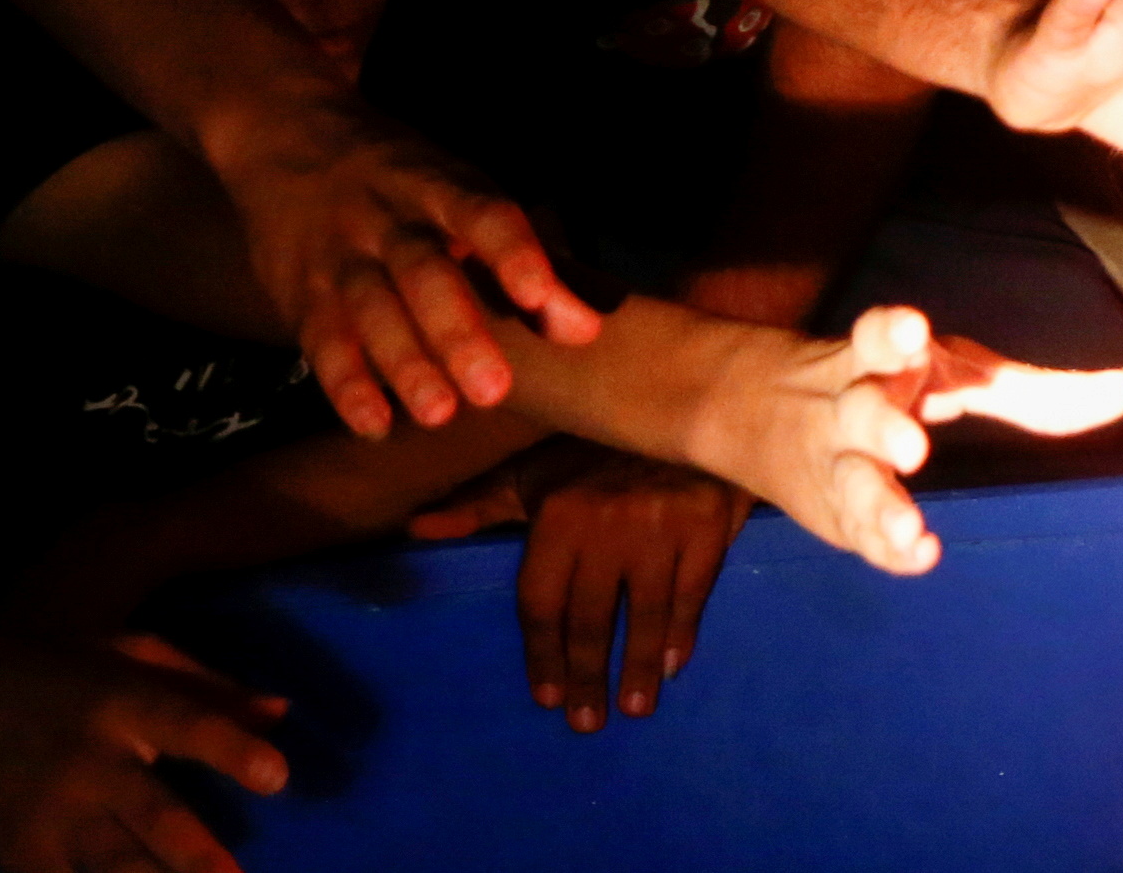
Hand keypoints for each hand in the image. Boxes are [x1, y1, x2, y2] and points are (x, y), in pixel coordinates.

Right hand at [0, 618, 288, 872]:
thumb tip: (283, 713)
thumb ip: (208, 688)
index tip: (278, 775)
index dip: (231, 749)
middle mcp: (85, 762)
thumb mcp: (130, 653)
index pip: (185, 724)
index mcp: (118, 701)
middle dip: (196, 855)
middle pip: (150, 815)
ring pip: (109, 867)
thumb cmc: (56, 668)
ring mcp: (45, 814)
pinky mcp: (13, 852)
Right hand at [216, 95, 599, 438]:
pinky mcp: (300, 289)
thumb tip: (587, 332)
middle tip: (495, 391)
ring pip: (371, 309)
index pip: (482, 213)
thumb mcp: (461, 194)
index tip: (539, 296)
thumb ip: (524, 260)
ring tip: (441, 414)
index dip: (512, 252)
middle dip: (457, 332)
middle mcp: (388, 217)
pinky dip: (346, 383)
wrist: (286, 132)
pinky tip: (375, 425)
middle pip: (423, 273)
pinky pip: (321, 338)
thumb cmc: (406, 180)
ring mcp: (339, 253)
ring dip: (405, 364)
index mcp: (440, 185)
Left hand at [408, 439, 746, 733]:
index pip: (542, 602)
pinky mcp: (708, 524)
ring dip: (638, 668)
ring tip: (634, 708)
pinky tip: (674, 665)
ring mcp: (660, 526)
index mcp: (558, 515)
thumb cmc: (599, 448)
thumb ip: (479, 506)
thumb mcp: (534, 471)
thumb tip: (414, 529)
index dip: (541, 654)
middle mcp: (606, 525)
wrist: (686, 400)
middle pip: (590, 619)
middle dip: (586, 676)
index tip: (544, 697)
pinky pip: (693, 592)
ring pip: (645, 614)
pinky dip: (683, 632)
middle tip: (586, 722)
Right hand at [734, 307, 1122, 576]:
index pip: (878, 337)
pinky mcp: (835, 513)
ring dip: (880, 504)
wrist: (763, 414)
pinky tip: (918, 555)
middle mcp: (853, 407)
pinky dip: (887, 546)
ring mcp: (837, 464)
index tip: (912, 332)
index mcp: (884, 362)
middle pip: (860, 410)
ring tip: (911, 529)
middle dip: (883, 425)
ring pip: (853, 482)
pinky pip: (859, 533)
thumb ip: (1036, 391)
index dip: (892, 334)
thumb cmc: (898, 384)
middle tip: (913, 447)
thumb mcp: (956, 372)